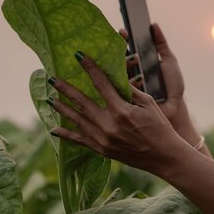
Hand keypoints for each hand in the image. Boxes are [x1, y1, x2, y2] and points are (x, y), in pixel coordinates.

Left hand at [47, 52, 184, 173]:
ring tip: (50, 98)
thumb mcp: (148, 104)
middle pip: (82, 102)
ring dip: (62, 108)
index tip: (79, 57)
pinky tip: (54, 129)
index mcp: (121, 110)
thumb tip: (113, 78)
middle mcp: (109, 125)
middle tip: (53, 78)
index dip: (90, 68)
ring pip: (77, 120)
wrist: (164, 156)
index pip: (101, 84)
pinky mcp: (102, 150)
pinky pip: (80, 141)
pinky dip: (66, 135)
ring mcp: (103, 139)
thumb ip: (129, 91)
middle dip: (66, 89)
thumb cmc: (160, 127)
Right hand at [122, 23, 184, 122]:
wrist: (175, 106)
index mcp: (138, 66)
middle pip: (118, 60)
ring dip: (121, 63)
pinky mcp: (126, 99)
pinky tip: (129, 74)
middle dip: (117, 49)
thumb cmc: (173, 86)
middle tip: (118, 42)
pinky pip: (120, 89)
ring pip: (117, 73)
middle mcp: (129, 75)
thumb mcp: (168, 61)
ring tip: (132, 58)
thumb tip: (153, 25)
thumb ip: (161, 44)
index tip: (123, 31)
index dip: (123, 41)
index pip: (126, 50)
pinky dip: (122, 80)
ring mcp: (126, 87)